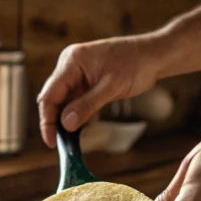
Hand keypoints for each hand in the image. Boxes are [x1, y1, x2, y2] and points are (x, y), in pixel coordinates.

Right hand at [37, 37, 156, 147]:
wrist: (153, 55)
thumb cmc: (136, 64)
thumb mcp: (112, 87)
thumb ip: (87, 105)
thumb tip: (66, 124)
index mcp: (72, 61)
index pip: (50, 94)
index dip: (47, 119)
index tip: (52, 141)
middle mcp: (70, 66)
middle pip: (53, 99)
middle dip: (55, 122)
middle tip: (61, 145)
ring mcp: (77, 73)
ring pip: (64, 102)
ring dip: (66, 120)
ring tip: (70, 142)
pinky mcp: (86, 81)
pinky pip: (75, 101)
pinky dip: (76, 115)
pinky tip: (79, 130)